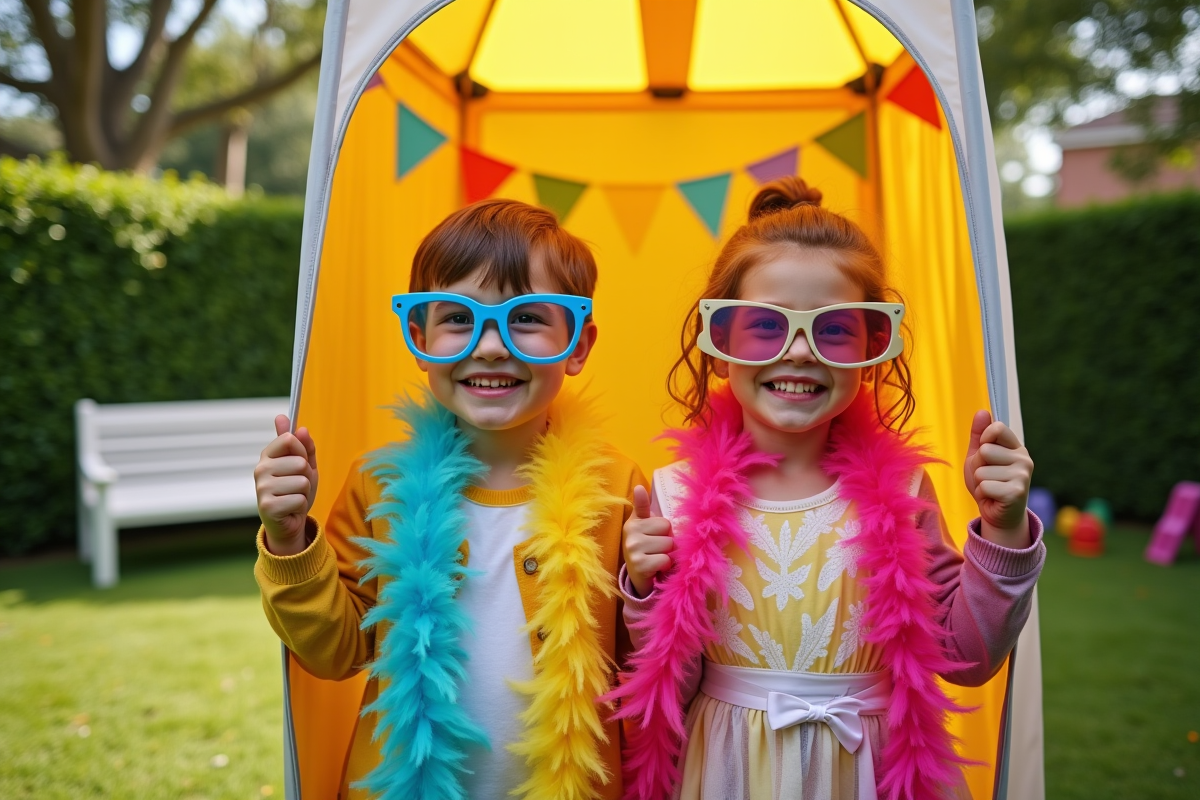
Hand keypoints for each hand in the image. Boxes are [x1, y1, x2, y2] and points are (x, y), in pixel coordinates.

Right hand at [255, 415, 318, 555]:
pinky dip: (300, 505)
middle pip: (300, 462)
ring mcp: (262, 488)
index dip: (302, 451)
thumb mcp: (306, 466)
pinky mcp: (267, 506)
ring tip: (294, 497)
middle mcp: (261, 469)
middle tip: (297, 486)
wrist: (289, 521)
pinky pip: (299, 499)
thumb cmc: (296, 490)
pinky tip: (290, 509)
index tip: (300, 462)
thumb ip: (304, 446)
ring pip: (302, 482)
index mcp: (268, 455)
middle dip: (307, 476)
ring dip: (304, 492)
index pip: (289, 439)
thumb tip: (302, 429)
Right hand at [623, 485, 673, 597]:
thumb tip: (639, 487)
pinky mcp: (638, 564)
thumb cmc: (646, 548)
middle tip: (657, 549)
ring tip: (656, 558)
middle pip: (667, 529)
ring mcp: (632, 548)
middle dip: (667, 540)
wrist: (638, 577)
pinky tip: (656, 568)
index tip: (639, 488)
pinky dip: (665, 565)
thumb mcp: (644, 527)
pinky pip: (665, 559)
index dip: (655, 515)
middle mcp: (630, 532)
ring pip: (668, 544)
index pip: (649, 508)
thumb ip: (644, 508)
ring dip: (668, 554)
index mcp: (633, 521)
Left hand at [964, 410, 1033, 546]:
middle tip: (987, 478)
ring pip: (982, 470)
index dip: (983, 439)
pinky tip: (993, 498)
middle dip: (978, 466)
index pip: (996, 428)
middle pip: (984, 451)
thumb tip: (982, 411)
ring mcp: (1022, 475)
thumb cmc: (988, 483)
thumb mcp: (978, 457)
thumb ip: (979, 435)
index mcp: (1016, 447)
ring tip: (991, 489)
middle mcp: (1024, 459)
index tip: (984, 453)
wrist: (998, 515)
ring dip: (979, 482)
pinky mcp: (1016, 492)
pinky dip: (982, 494)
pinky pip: (984, 485)